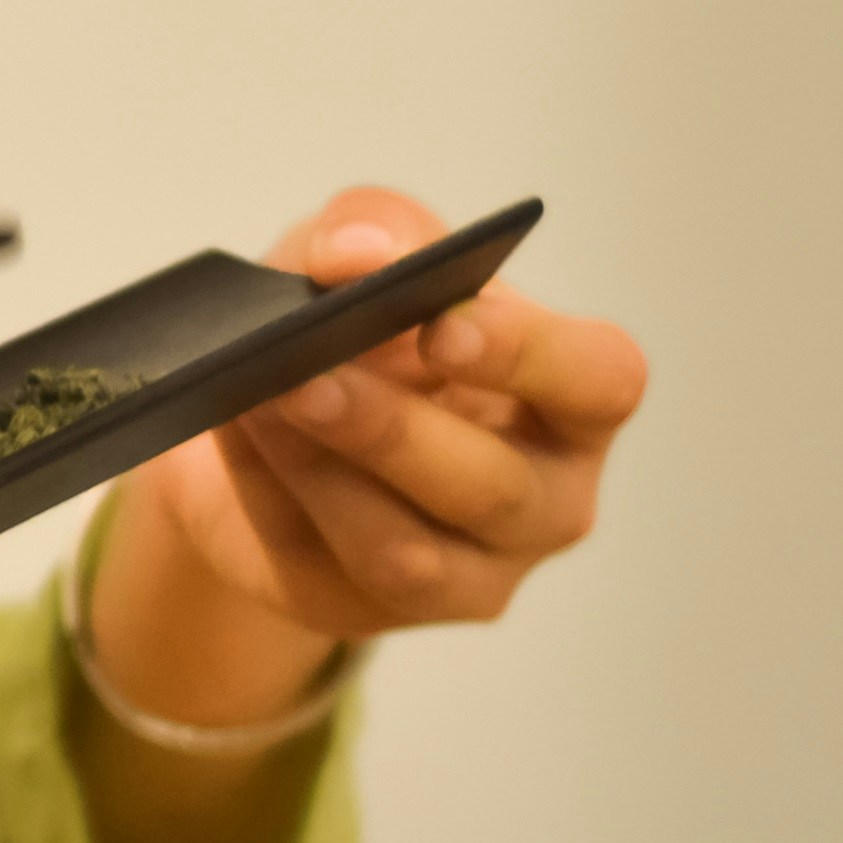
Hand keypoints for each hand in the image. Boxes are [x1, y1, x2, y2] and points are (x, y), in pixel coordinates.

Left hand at [94, 187, 649, 730]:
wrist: (259, 415)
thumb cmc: (354, 328)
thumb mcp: (360, 254)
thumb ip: (371, 229)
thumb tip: (357, 253)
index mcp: (576, 398)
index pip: (599, 382)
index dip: (528, 355)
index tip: (442, 325)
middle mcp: (546, 500)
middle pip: (491, 487)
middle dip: (390, 429)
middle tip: (306, 373)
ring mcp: (470, 574)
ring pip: (405, 553)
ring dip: (322, 475)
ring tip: (255, 405)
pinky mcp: (375, 613)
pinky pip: (324, 572)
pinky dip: (275, 503)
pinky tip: (242, 448)